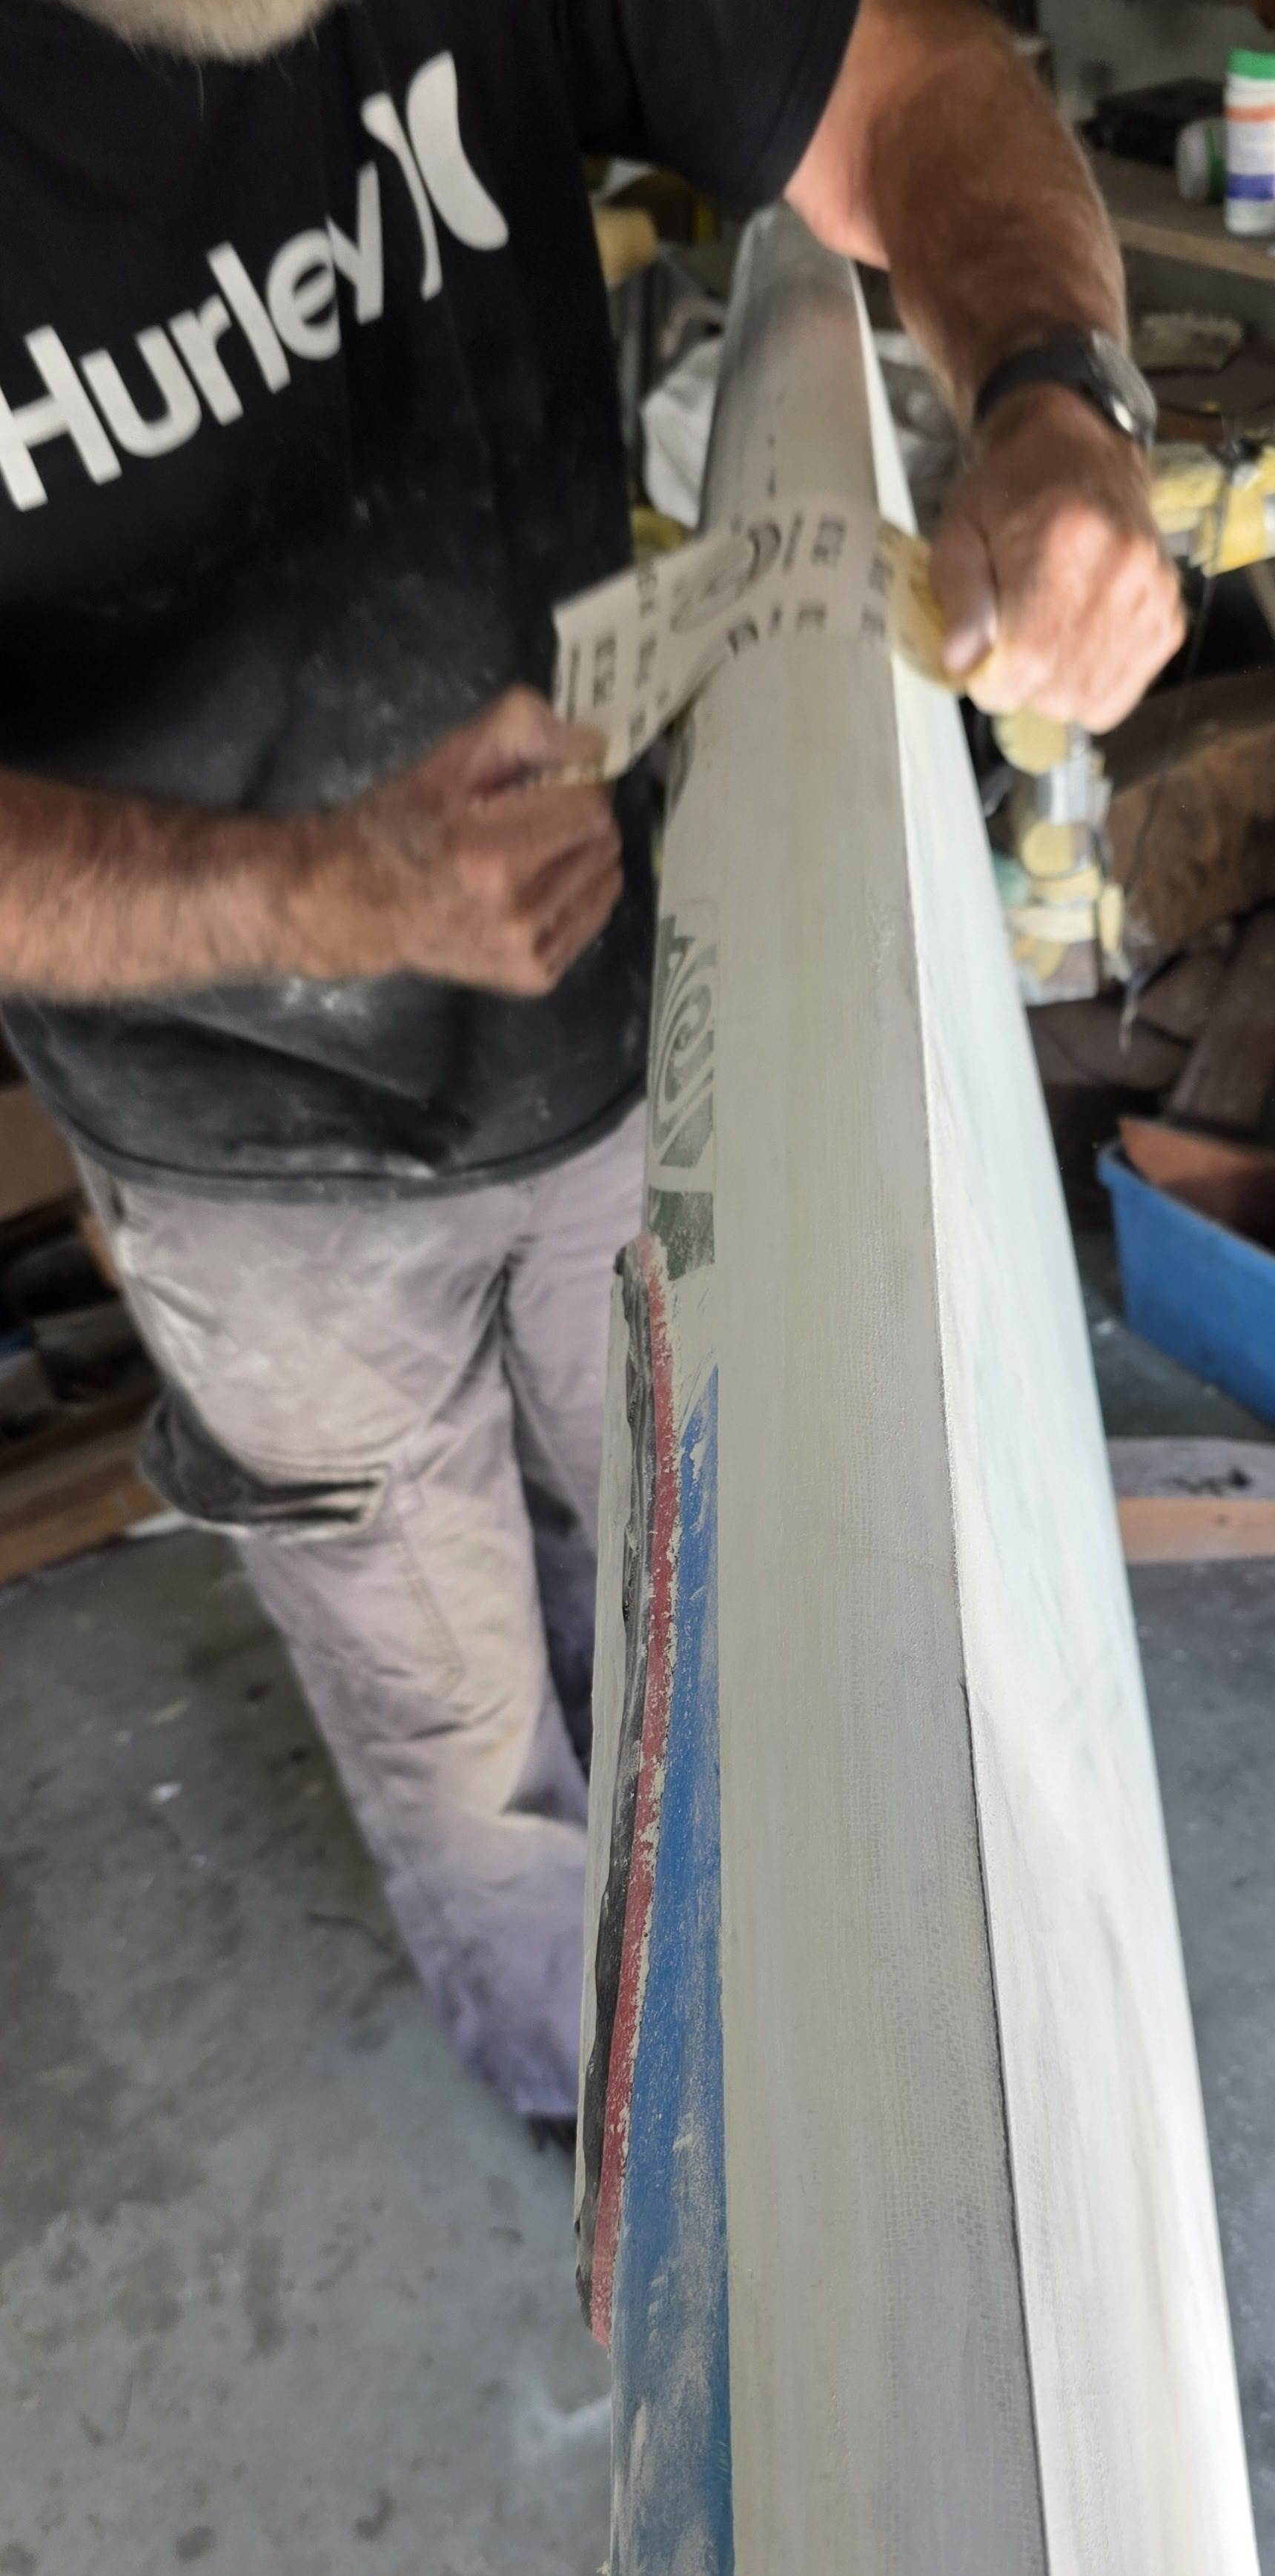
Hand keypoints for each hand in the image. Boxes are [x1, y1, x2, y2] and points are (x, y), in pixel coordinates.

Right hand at [296, 688, 621, 995]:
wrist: (354, 905)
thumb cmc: (399, 825)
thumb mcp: (449, 759)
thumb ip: (522, 730)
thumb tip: (592, 740)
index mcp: (492, 855)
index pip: (591, 808)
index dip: (578, 783)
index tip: (550, 778)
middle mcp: (516, 913)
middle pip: (603, 844)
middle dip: (580, 817)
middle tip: (537, 813)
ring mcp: (528, 953)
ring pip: (605, 882)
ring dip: (581, 855)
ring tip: (533, 852)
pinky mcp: (535, 977)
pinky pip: (591, 919)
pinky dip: (575, 894)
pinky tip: (533, 888)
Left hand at [929, 387, 1185, 731]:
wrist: (1081, 456)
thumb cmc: (1009, 494)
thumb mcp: (960, 532)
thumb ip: (958, 598)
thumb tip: (960, 665)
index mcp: (1064, 545)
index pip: (1025, 663)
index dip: (989, 678)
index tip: (980, 655)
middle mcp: (1122, 573)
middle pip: (1057, 691)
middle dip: (1021, 684)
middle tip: (1010, 642)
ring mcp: (1153, 600)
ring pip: (1089, 701)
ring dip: (1054, 689)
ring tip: (1043, 640)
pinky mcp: (1169, 621)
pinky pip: (1119, 693)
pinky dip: (1088, 685)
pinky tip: (1073, 646)